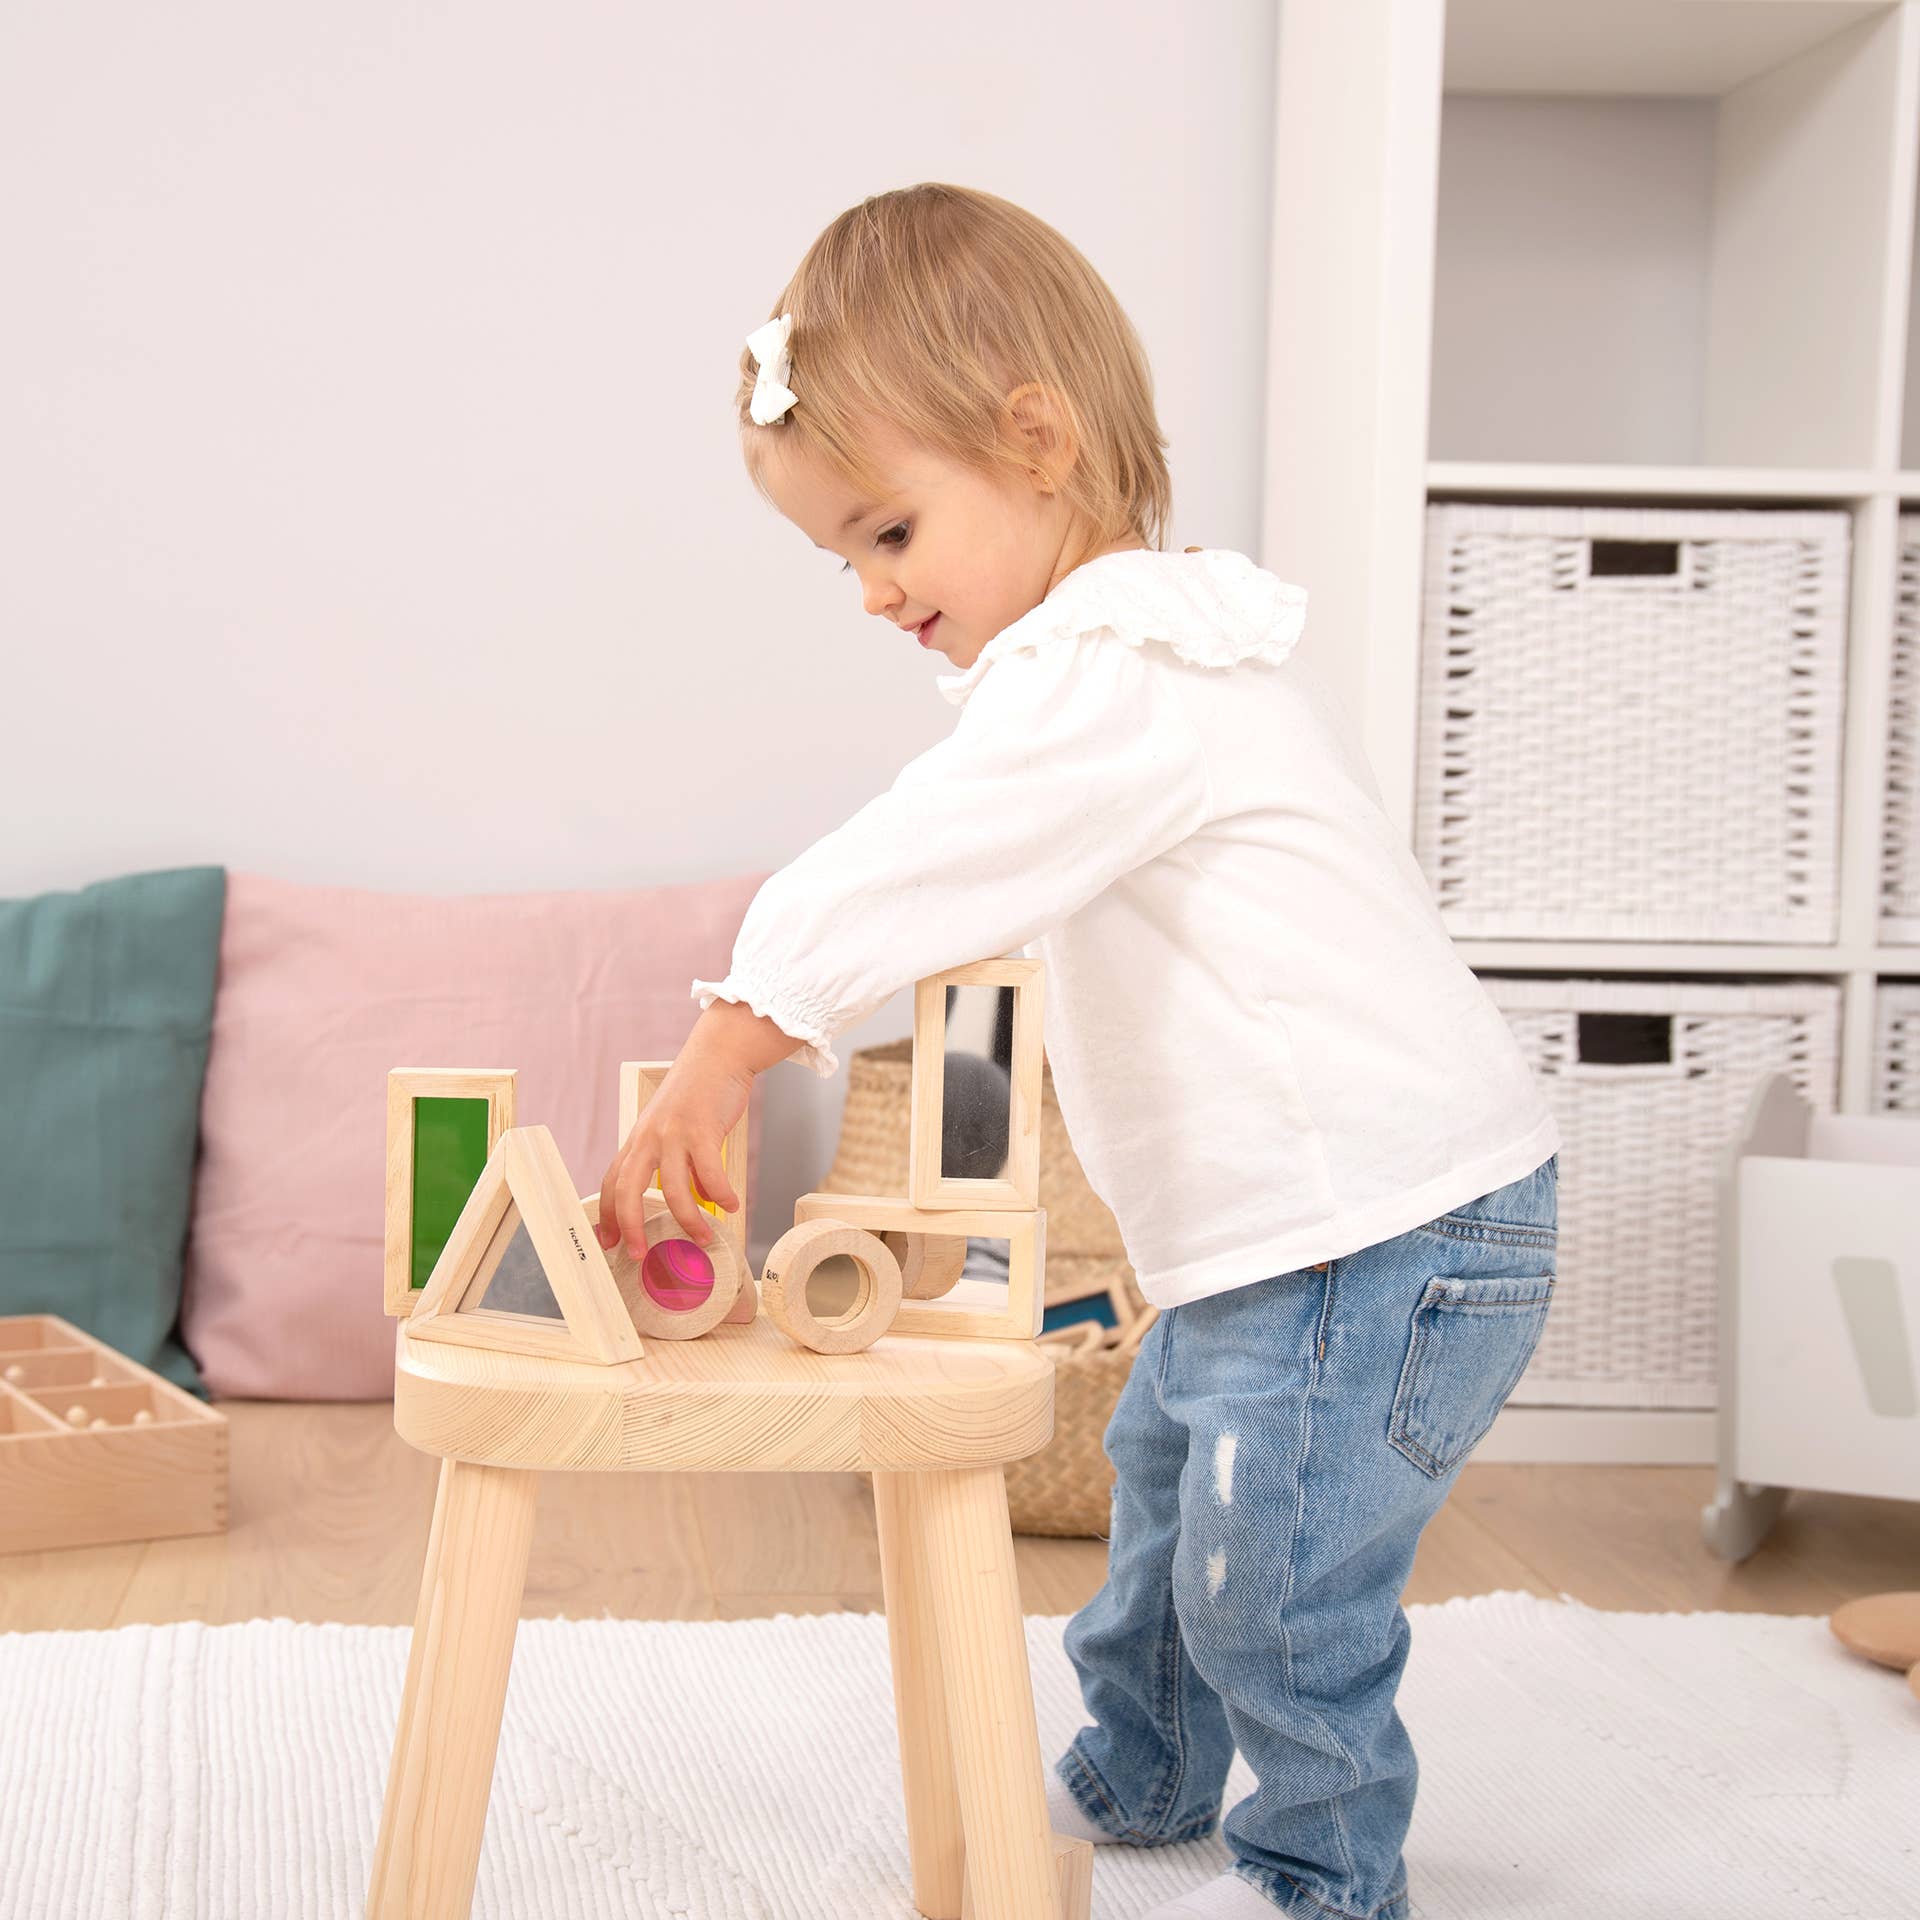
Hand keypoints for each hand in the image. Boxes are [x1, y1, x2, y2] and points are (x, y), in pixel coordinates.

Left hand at [594, 1046, 748, 1255]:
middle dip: (631, 1227)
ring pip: (675, 1191)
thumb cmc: (698, 1091)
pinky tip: (730, 1205)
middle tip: (639, 1253)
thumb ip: (670, 1157)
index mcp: (638, 1138)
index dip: (607, 1215)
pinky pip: (711, 1175)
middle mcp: (649, 1138)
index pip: (611, 1182)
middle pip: (628, 1191)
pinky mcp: (702, 1130)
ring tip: (703, 1237)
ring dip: (690, 1221)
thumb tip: (688, 1196)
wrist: (719, 1054)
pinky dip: (721, 1195)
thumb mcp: (671, 1123)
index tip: (609, 1241)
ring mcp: (674, 1134)